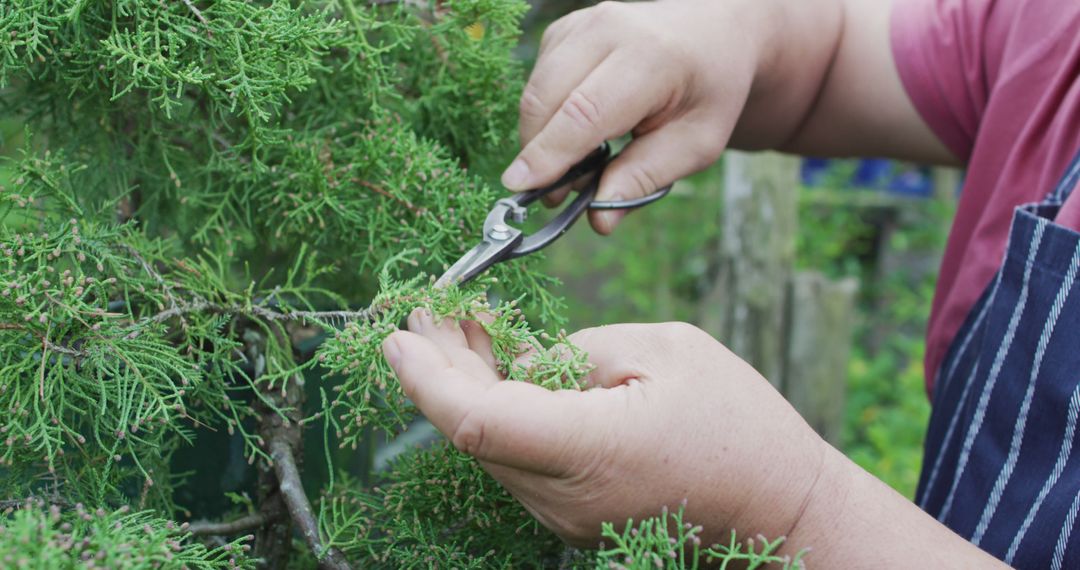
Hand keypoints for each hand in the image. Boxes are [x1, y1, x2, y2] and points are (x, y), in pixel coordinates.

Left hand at [381, 309, 827, 546]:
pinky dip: (499, 411)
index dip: (429, 378)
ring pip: (490, 446)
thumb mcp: (666, 351)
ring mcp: (566, 516)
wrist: (781, 512)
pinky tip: (502, 368)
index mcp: (592, 449)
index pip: (479, 420)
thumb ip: (579, 350)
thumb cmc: (739, 426)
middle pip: (472, 431)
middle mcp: (565, 497)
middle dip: (440, 367)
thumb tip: (520, 359)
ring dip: (467, 386)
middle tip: (426, 313)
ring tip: (461, 328)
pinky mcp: (572, 517)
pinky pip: (518, 460)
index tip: (399, 335)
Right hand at [502, 0, 766, 233]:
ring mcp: (581, 25)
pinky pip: (538, 82)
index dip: (549, 154)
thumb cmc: (708, 90)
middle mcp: (609, 30)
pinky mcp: (564, 31)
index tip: (520, 186)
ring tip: (579, 166)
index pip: (584, 112)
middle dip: (540, 154)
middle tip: (558, 195)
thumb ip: (646, 178)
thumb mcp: (697, 144)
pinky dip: (548, 117)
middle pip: (547, 99)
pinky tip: (580, 130)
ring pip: (535, 92)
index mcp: (651, 58)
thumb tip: (598, 217)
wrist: (711, 32)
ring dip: (541, 139)